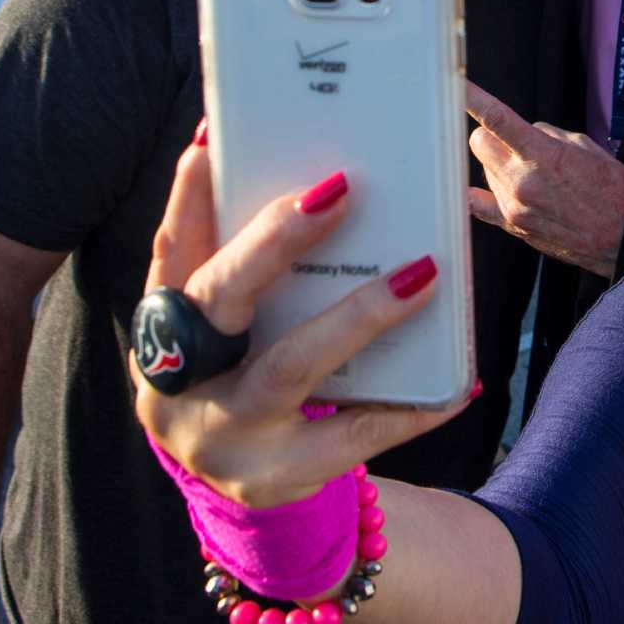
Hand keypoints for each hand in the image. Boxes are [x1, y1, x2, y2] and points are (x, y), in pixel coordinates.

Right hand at [130, 138, 471, 509]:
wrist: (248, 483)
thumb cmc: (246, 373)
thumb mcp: (232, 325)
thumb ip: (254, 266)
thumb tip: (320, 181)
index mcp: (165, 328)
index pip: (171, 251)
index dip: (188, 196)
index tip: (215, 140)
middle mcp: (181, 380)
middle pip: (220, 299)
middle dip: (274, 241)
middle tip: (338, 190)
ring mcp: (226, 433)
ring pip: (289, 366)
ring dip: (357, 316)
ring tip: (419, 275)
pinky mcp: (278, 475)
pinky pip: (354, 435)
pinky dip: (410, 407)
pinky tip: (458, 383)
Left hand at [464, 81, 623, 277]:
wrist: (623, 231)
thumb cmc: (609, 188)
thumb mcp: (583, 146)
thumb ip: (544, 134)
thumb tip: (519, 133)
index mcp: (543, 154)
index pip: (498, 119)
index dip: (474, 98)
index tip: (456, 84)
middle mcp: (522, 181)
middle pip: (479, 143)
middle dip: (492, 136)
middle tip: (514, 143)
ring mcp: (514, 206)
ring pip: (484, 170)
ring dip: (498, 165)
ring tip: (531, 176)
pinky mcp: (512, 226)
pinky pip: (477, 204)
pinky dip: (478, 193)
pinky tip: (483, 189)